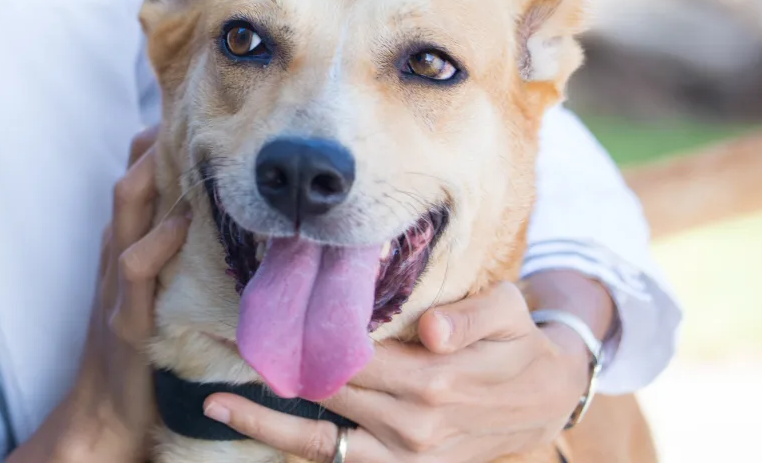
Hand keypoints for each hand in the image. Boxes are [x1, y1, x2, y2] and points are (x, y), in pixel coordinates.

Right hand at [10, 126, 189, 462]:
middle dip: (155, 144)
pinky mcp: (128, 320)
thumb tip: (216, 218)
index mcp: (124, 245)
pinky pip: (136, 268)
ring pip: (124, 209)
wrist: (105, 412)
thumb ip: (170, 254)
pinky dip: (156, 242)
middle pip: (129, 181)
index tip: (194, 118)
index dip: (158, 142)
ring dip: (151, 175)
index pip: (135, 176)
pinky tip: (180, 224)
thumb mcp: (151, 291)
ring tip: (185, 150)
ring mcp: (118, 284)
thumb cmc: (138, 351)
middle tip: (194, 118)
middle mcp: (116, 254)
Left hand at [204, 276, 608, 461]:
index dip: (306, 333)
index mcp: (437, 377)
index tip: (262, 313)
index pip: (355, 353)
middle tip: (221, 339)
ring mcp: (406, 456)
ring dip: (266, 421)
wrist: (546, 399)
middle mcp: (415, 423)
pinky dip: (291, 447)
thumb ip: (474, 315)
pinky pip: (338, 461)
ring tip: (215, 404)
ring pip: (322, 439)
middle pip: (328, 390)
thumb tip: (433, 331)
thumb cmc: (519, 343)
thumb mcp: (509, 314)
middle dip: (276, 367)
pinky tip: (249, 429)